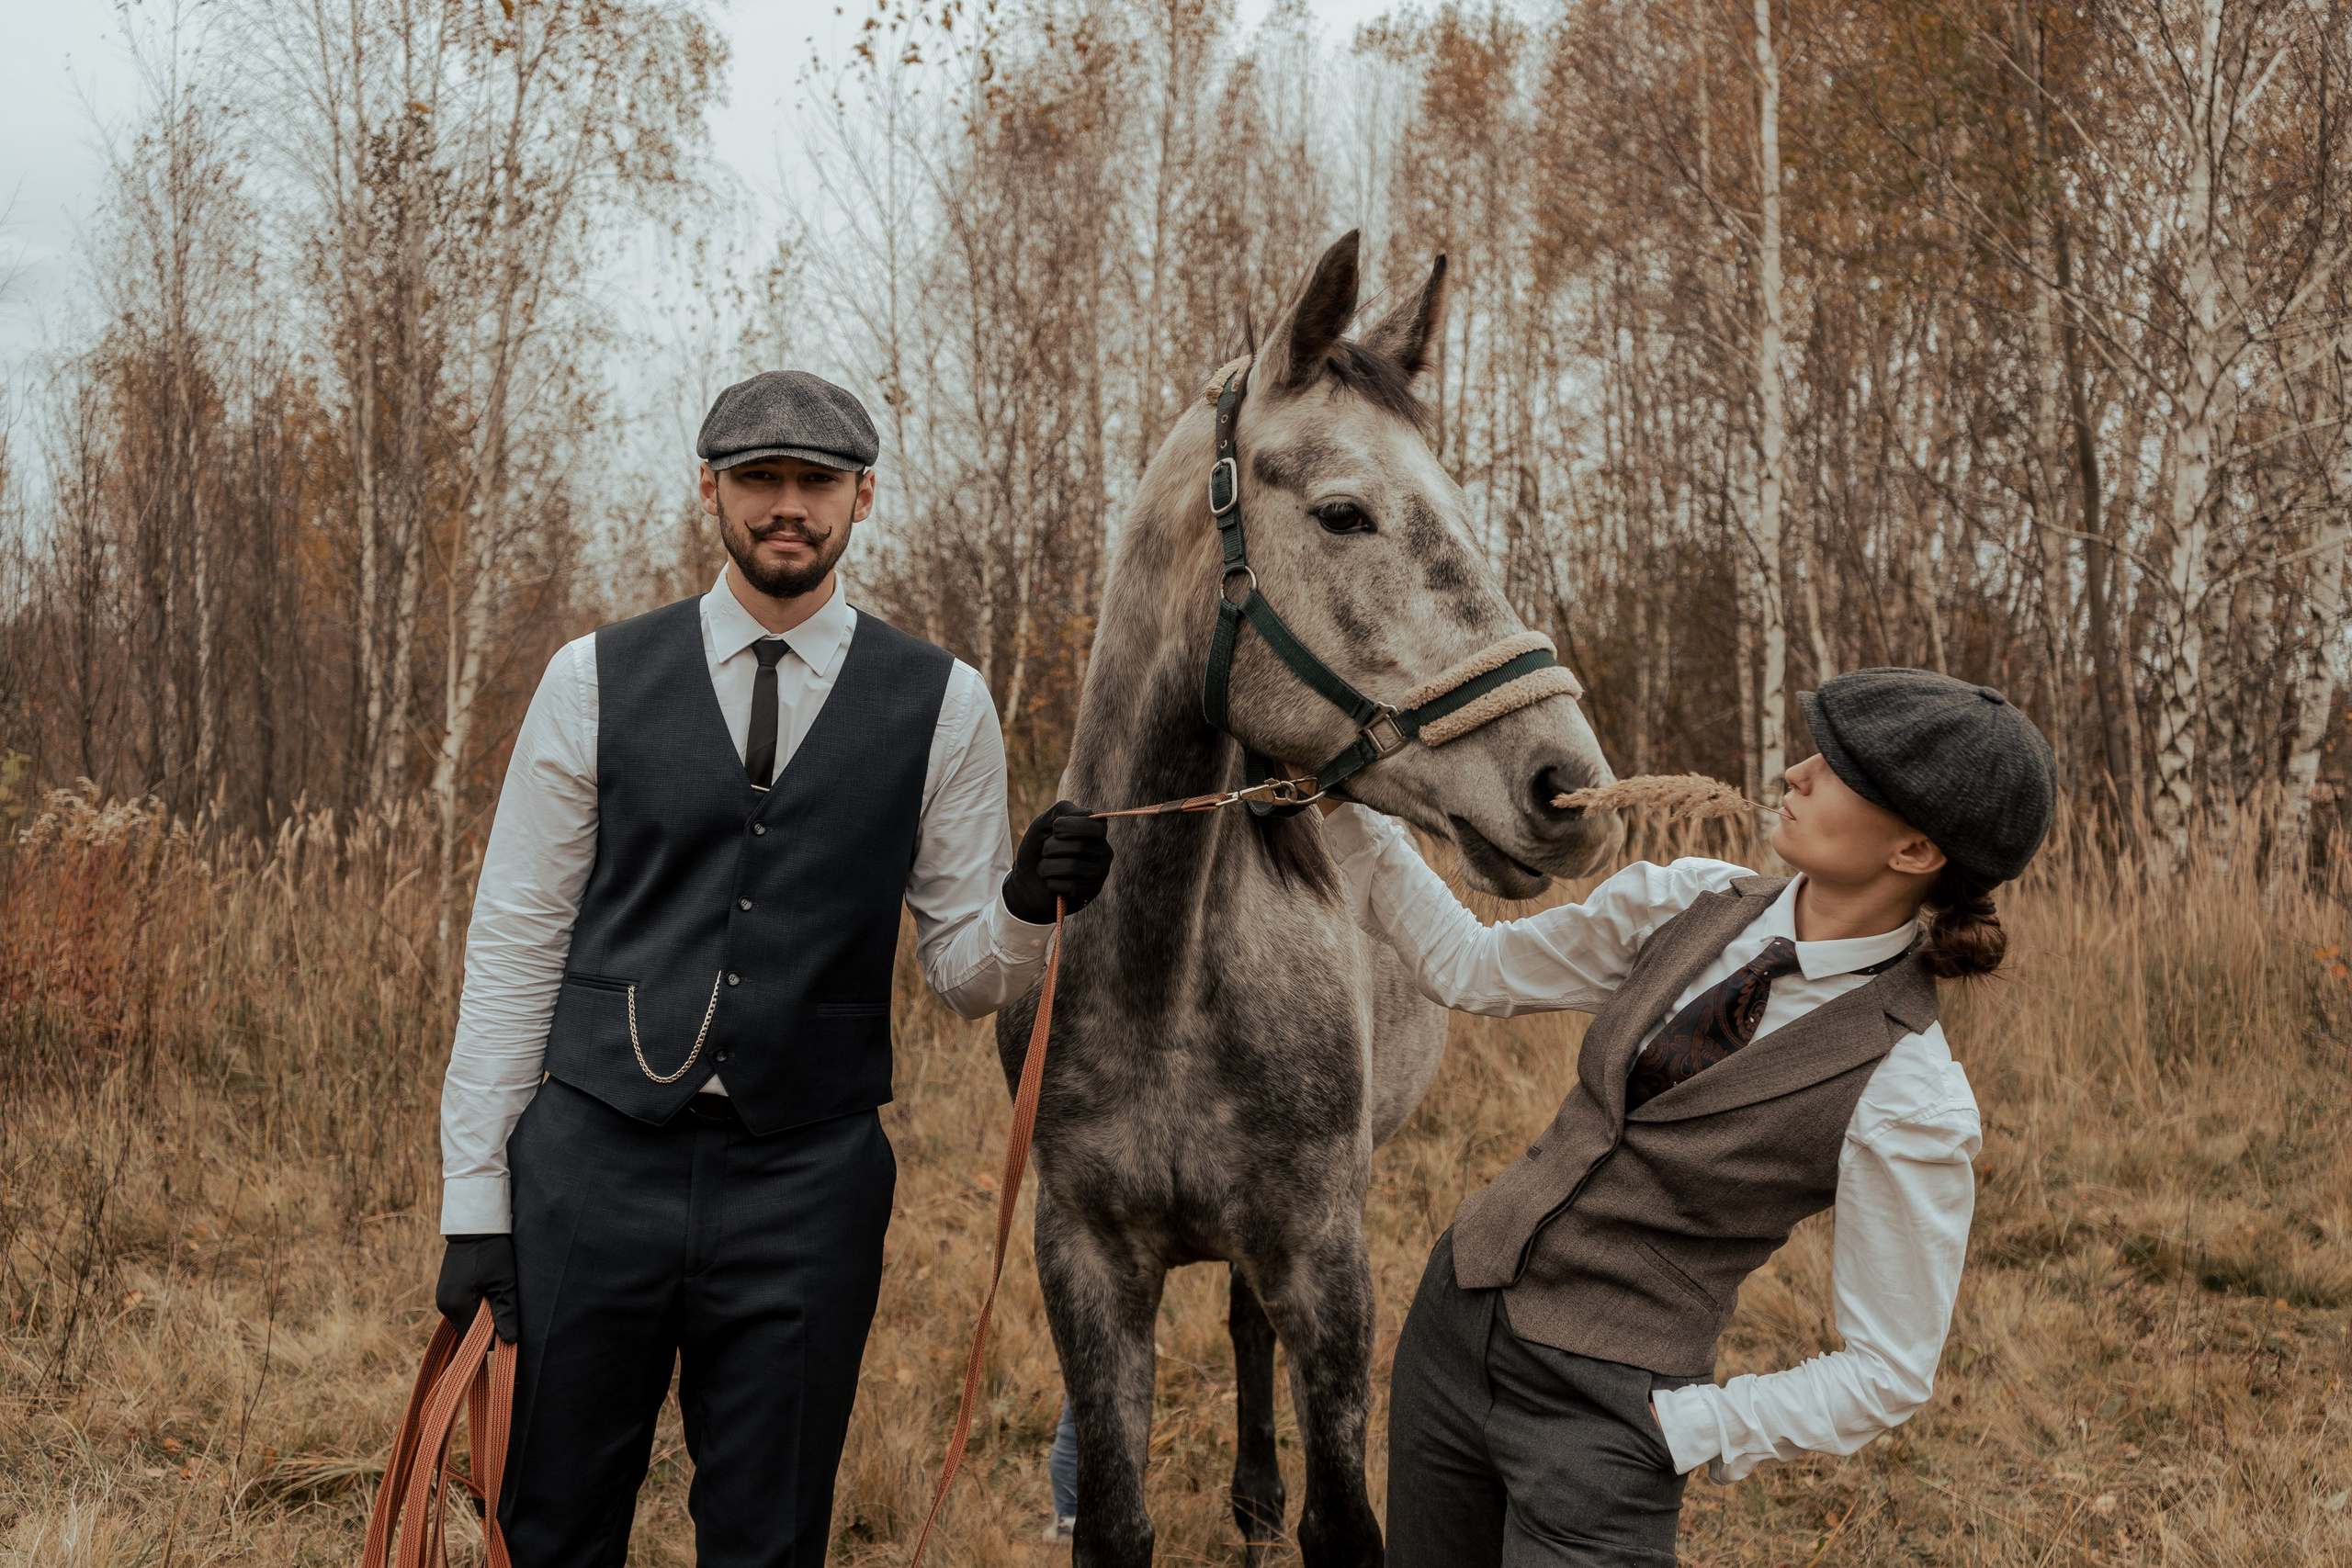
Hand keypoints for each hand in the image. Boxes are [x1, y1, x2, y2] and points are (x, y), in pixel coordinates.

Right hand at [437, 1234, 520, 1343]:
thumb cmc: (492, 1251)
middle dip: (487, 1326)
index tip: (509, 1327)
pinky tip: (488, 1291)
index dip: (493, 1338)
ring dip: (482, 1315)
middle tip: (506, 1309)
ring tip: (497, 1296)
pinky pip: (461, 1308)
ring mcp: (442, 1297)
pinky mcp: (446, 1289)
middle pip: (468, 1330)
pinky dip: (475, 1306)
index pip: (473, 1338)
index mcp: (457, 1306)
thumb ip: (506, 1312)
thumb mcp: (504, 1282)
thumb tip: (510, 1341)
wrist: (475, 1225)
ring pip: (465, 1319)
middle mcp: (444, 1305)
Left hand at [1003, 801, 1113, 923]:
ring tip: (1043, 868)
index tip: (1055, 830)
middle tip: (1044, 852)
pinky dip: (1051, 884)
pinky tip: (1050, 883)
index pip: (1097, 826)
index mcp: (1096, 833)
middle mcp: (1103, 852)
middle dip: (1051, 847)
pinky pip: (1070, 887)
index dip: (1071, 826)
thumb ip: (1063, 810)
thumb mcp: (1045, 823)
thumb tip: (1089, 815)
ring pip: (1072, 867)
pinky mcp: (1089, 893)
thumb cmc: (1038, 849)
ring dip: (1047, 867)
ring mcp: (1099, 874)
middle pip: (1079, 846)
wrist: (1026, 881)